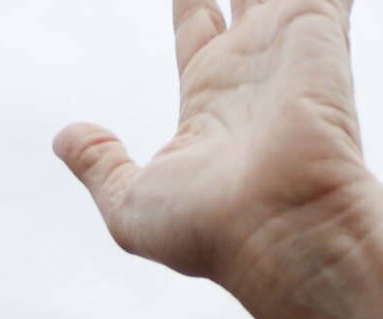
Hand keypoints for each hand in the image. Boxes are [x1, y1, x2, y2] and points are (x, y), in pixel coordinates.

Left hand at [54, 0, 381, 305]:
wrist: (281, 230)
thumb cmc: (211, 231)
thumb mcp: (132, 206)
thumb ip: (101, 167)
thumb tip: (66, 140)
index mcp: (210, 102)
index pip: (196, 28)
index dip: (189, 1)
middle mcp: (251, 71)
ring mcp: (287, 48)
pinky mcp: (317, 28)